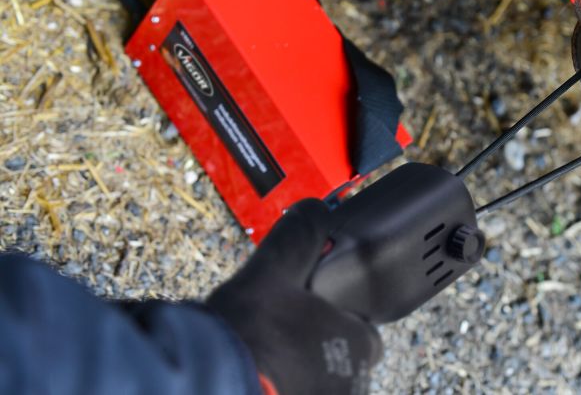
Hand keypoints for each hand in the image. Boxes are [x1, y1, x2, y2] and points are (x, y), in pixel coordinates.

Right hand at [207, 200, 382, 394]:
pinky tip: (260, 380)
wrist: (211, 386)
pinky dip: (282, 388)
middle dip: (315, 348)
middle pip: (340, 360)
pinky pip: (297, 393)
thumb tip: (315, 209)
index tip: (308, 311)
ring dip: (299, 371)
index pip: (364, 332)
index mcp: (359, 344)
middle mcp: (352, 384)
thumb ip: (302, 235)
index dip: (335, 317)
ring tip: (264, 360)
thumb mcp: (275, 267)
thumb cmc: (249, 333)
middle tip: (278, 336)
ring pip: (320, 383)